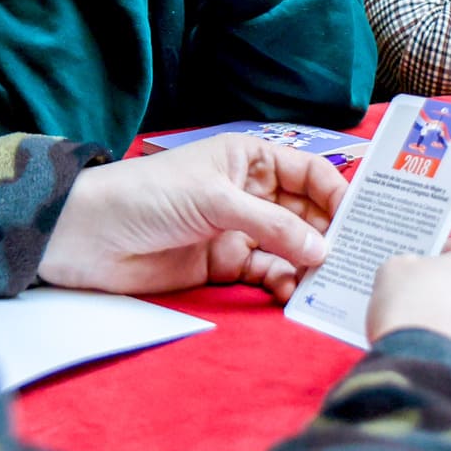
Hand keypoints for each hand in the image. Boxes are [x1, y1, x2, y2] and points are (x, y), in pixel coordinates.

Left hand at [37, 135, 347, 301]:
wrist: (88, 236)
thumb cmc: (147, 196)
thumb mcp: (215, 200)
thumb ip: (272, 225)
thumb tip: (324, 249)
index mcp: (248, 158)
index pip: (309, 173)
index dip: (337, 194)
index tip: (362, 221)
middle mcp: (249, 192)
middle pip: (306, 213)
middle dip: (331, 234)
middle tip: (360, 260)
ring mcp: (237, 229)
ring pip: (291, 247)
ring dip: (310, 264)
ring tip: (328, 283)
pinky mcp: (223, 265)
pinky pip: (267, 273)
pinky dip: (283, 283)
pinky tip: (292, 293)